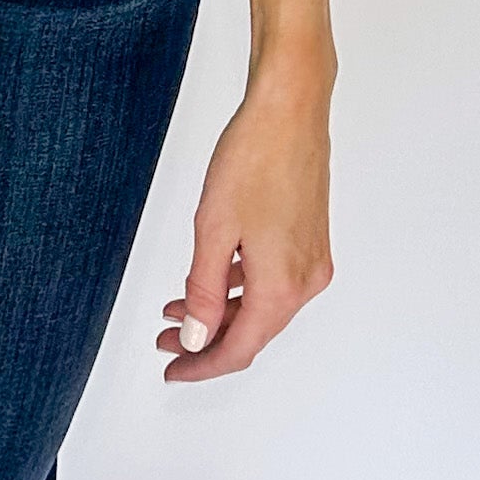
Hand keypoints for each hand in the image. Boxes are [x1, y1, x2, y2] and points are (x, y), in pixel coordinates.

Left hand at [155, 59, 332, 380]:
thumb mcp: (213, 230)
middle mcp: (306, 279)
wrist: (289, 110)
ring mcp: (312, 259)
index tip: (174, 370)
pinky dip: (238, 288)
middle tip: (167, 342)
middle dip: (207, 340)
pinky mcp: (310, 240)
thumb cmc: (255, 157)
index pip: (239, 347)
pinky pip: (272, 281)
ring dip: (220, 313)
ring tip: (177, 310)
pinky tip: (209, 279)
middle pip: (253, 331)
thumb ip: (202, 290)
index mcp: (283, 285)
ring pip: (261, 306)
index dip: (203, 365)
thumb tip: (196, 337)